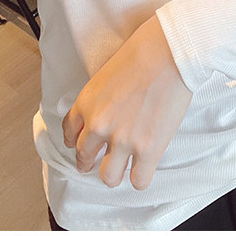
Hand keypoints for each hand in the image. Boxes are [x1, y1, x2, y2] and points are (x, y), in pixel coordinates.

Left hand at [62, 16, 192, 190]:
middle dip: (88, 162)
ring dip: (112, 175)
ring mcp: (123, 140)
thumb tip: (109, 114)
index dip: (74, 142)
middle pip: (84, 158)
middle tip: (95, 164)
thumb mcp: (106, 75)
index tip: (79, 146)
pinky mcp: (147, 150)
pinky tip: (143, 169)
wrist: (166, 54)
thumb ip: (101, 100)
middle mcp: (99, 125)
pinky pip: (138, 180)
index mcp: (86, 104)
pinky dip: (139, 178)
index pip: (69, 132)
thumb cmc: (141, 54)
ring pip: (108, 177)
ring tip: (121, 170)